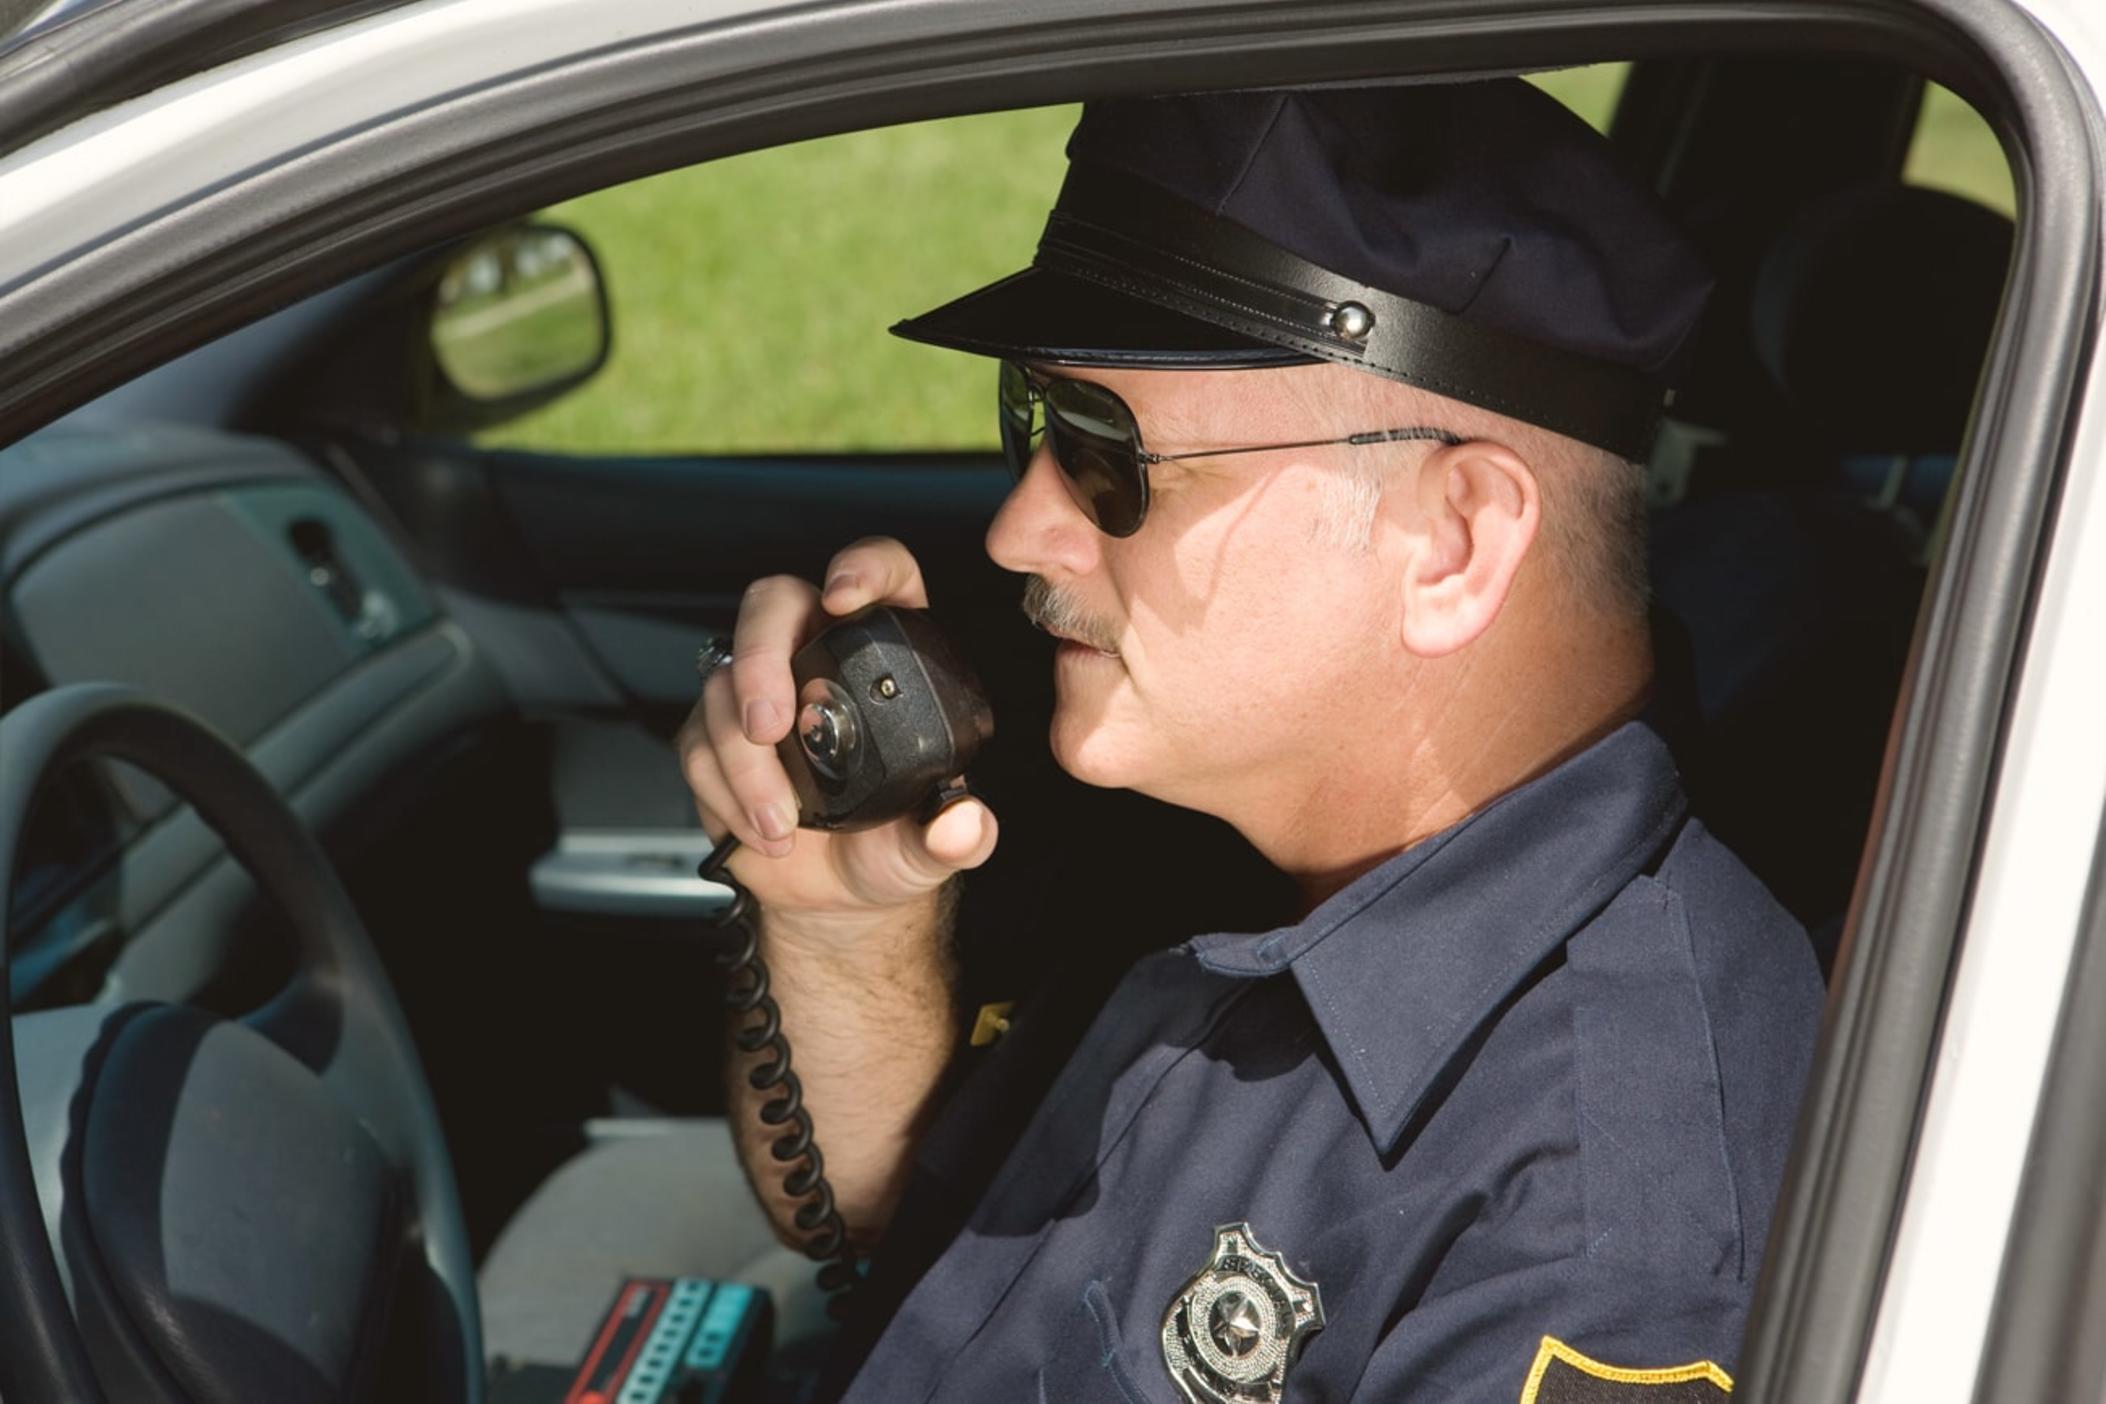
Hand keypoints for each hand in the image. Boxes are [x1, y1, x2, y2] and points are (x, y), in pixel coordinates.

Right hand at [676, 537, 999, 931]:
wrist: (838, 894)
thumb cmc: (893, 845)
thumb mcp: (936, 844)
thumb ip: (958, 833)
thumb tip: (964, 825)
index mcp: (889, 653)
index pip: (882, 575)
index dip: (863, 568)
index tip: (844, 598)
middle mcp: (819, 654)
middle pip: (774, 604)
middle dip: (761, 656)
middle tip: (769, 724)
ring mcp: (762, 690)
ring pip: (724, 682)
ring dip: (745, 760)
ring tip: (781, 818)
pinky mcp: (715, 734)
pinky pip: (698, 743)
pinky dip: (726, 791)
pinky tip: (761, 828)